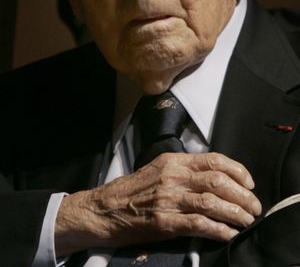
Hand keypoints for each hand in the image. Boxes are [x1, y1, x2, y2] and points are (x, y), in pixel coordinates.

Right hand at [55, 152, 261, 256]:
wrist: (104, 209)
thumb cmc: (133, 190)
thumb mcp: (158, 169)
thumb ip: (184, 170)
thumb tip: (215, 176)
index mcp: (173, 161)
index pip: (213, 160)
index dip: (237, 171)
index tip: (249, 183)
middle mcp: (173, 177)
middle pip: (218, 181)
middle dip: (242, 195)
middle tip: (254, 206)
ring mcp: (168, 199)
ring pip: (212, 202)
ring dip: (236, 213)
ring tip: (247, 221)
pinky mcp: (164, 222)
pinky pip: (199, 224)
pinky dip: (218, 229)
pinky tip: (228, 234)